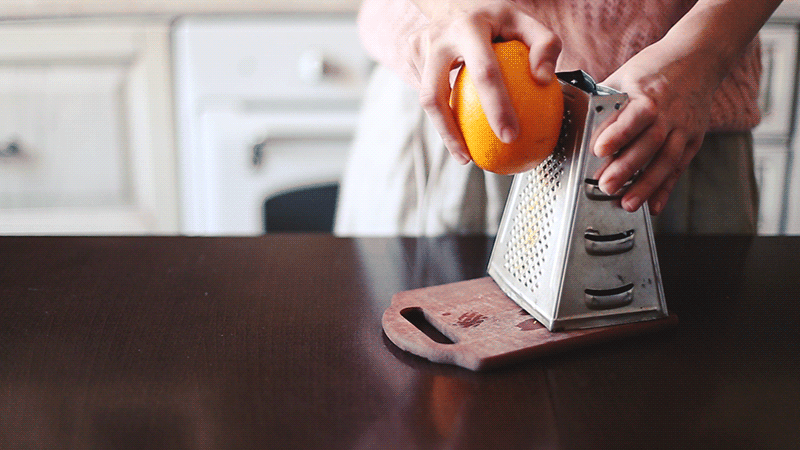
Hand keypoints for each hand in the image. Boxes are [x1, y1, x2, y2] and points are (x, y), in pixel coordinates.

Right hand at [408, 0, 560, 163]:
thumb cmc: (495, 16)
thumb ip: (545, 45)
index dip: (496, 107)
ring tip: (463, 154)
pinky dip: (443, 115)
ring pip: (427, 99)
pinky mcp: (411, 58)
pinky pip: (428, 93)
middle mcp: (437, 39)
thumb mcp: (525, 21)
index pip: (484, 73)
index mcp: (468, 28)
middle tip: (470, 159)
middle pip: (434, 95)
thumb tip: (544, 80)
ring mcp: (418, 49)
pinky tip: (459, 133)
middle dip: (449, 133)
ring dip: (444, 130)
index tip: (510, 135)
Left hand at [593, 42, 717, 214]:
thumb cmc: (654, 69)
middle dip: (627, 167)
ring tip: (628, 204)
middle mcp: (668, 112)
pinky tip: (654, 206)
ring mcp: (683, 127)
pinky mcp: (693, 140)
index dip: (617, 133)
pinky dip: (666, 188)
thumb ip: (602, 99)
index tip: (599, 149)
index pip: (633, 116)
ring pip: (666, 159)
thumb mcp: (624, 76)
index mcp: (647, 94)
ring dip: (647, 185)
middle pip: (649, 143)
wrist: (699, 58)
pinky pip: (679, 167)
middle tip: (606, 186)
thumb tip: (571, 115)